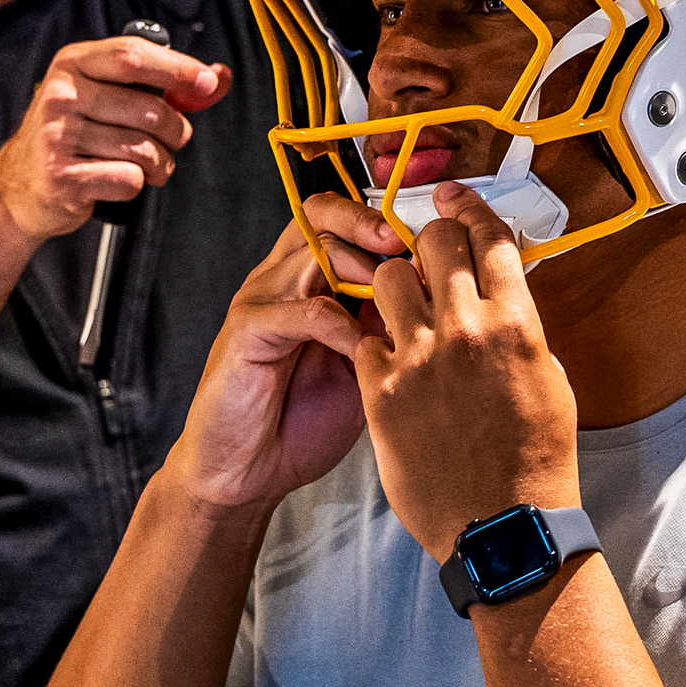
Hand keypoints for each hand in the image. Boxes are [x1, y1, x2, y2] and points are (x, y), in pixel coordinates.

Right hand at [0, 34, 234, 240]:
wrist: (19, 188)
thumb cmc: (73, 138)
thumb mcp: (107, 97)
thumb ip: (160, 86)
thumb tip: (218, 78)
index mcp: (73, 64)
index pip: (133, 55)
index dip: (178, 68)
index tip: (209, 81)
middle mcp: (61, 95)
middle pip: (149, 109)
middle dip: (175, 131)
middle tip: (170, 140)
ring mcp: (57, 135)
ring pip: (144, 149)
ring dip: (159, 164)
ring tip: (146, 165)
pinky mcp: (62, 176)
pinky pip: (129, 179)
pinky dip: (135, 185)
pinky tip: (115, 180)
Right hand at [157, 194, 406, 510]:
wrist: (246, 472)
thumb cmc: (303, 419)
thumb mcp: (363, 365)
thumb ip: (388, 326)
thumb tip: (440, 298)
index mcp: (311, 279)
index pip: (344, 220)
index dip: (388, 222)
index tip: (430, 239)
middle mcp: (283, 279)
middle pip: (323, 214)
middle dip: (371, 223)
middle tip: (407, 245)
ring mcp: (261, 301)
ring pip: (313, 250)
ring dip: (361, 268)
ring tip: (394, 295)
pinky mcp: (245, 333)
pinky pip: (299, 310)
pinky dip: (338, 325)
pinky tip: (361, 350)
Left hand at [357, 181, 579, 558]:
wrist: (503, 525)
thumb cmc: (535, 460)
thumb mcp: (548, 379)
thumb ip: (519, 330)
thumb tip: (503, 299)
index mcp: (516, 323)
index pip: (488, 238)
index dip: (468, 208)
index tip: (453, 197)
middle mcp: (467, 330)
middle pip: (434, 242)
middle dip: (429, 239)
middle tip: (427, 253)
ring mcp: (420, 359)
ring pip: (388, 278)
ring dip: (394, 283)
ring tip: (400, 306)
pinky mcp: (381, 392)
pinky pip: (365, 339)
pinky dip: (374, 343)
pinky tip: (387, 361)